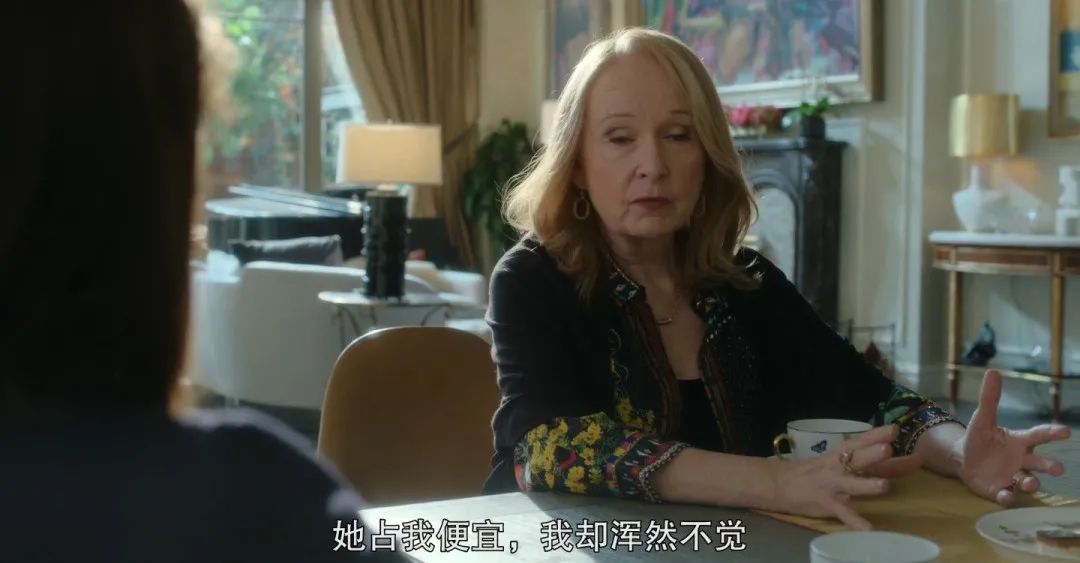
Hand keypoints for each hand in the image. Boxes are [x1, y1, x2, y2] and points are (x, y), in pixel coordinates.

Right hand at [770, 425, 921, 529]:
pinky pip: (844, 514)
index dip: (877, 435)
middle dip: (871, 454)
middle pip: (856, 459)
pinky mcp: (827, 504)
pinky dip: (857, 522)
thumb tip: (907, 458)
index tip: (895, 429)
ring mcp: (832, 486)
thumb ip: (873, 463)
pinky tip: (870, 529)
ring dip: (867, 485)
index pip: (860, 441)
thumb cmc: (816, 471)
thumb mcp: (840, 461)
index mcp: (840, 454)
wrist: (781, 484)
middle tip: (888, 449)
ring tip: (884, 486)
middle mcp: (837, 467)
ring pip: (851, 485)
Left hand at [954, 370, 1070, 505]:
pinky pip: (1006, 495)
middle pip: (1039, 463)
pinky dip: (1007, 497)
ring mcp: (1012, 476)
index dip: (1053, 433)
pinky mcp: (999, 490)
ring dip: (1030, 483)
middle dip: (1049, 465)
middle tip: (1058, 468)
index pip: (1040, 435)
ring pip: (1027, 481)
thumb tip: (992, 371)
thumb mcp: (982, 418)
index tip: (1066, 431)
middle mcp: (1021, 460)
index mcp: (1020, 441)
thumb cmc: (979, 438)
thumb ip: (989, 399)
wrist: (963, 459)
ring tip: (1029, 482)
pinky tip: (1005, 496)